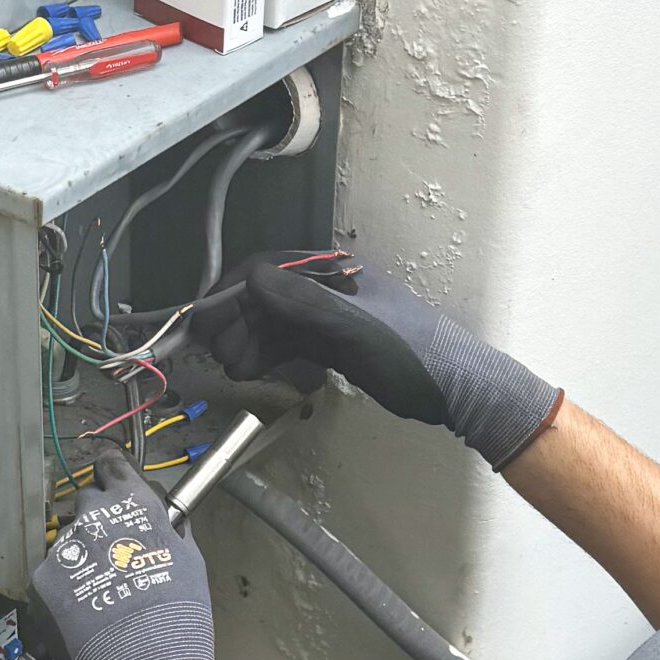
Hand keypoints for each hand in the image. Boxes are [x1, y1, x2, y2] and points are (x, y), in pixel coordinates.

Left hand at [27, 450, 223, 659]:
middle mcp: (94, 517)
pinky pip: (52, 575)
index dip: (112, 471)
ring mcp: (65, 547)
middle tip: (112, 553)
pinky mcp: (44, 579)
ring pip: (68, 543)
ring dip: (80, 558)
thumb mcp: (189, 560)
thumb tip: (164, 521)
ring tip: (100, 595)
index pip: (112, 465)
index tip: (110, 476)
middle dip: (96, 522)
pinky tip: (83, 613)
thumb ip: (169, 531)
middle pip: (86, 504)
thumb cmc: (176, 614)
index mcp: (133, 504)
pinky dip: (63, 589)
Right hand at [193, 253, 560, 468]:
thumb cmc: (413, 354)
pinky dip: (267, 355)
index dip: (230, 293)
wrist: (456, 389)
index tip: (203, 320)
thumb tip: (252, 277)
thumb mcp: (356, 328)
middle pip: (263, 298)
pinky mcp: (333, 345)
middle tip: (217, 354)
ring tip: (234, 369)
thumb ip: (304, 302)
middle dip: (234, 322)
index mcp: (332, 273)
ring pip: (273, 323)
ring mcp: (329, 319)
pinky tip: (252, 372)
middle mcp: (325, 290)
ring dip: (247, 342)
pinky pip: (288, 343)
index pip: (266, 270)